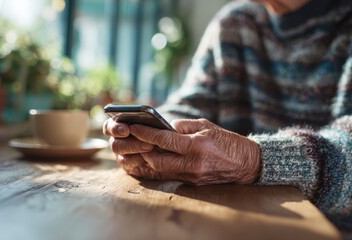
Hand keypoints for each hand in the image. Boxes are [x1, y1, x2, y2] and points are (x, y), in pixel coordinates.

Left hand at [103, 118, 260, 184]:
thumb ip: (184, 126)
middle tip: (133, 138)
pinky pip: (168, 176)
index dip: (145, 133)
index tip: (133, 127)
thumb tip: (166, 127)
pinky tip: (149, 160)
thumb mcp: (208, 126)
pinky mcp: (192, 183)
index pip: (164, 140)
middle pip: (156, 159)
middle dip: (141, 148)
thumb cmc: (228, 142)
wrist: (247, 165)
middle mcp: (192, 164)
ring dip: (146, 160)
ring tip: (137, 149)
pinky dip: (156, 168)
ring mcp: (191, 176)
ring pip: (160, 170)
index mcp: (197, 146)